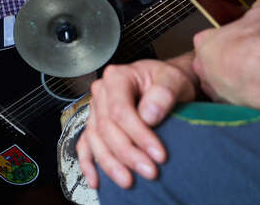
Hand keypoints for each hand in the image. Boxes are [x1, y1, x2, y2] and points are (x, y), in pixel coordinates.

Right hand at [76, 59, 196, 189]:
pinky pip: (85, 145)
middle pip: (107, 128)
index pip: (120, 110)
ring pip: (95, 140)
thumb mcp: (173, 80)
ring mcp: (96, 110)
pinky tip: (96, 181)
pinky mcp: (96, 125)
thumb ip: (163, 93)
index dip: (138, 135)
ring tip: (128, 181)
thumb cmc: (168, 81)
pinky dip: (88, 164)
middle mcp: (101, 93)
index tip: (159, 154)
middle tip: (150, 172)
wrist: (166, 84)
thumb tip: (148, 116)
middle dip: (127, 153)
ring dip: (110, 164)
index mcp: (116, 77)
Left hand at [192, 0, 259, 102]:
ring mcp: (211, 87)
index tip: (240, 43)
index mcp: (204, 42)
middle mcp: (202, 65)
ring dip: (234, 81)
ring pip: (220, 83)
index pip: (210, 40)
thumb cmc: (257, 44)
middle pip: (212, 63)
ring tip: (254, 78)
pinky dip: (242, 97)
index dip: (228, 41)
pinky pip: (231, 101)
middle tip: (248, 61)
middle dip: (228, 62)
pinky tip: (257, 92)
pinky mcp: (223, 105)